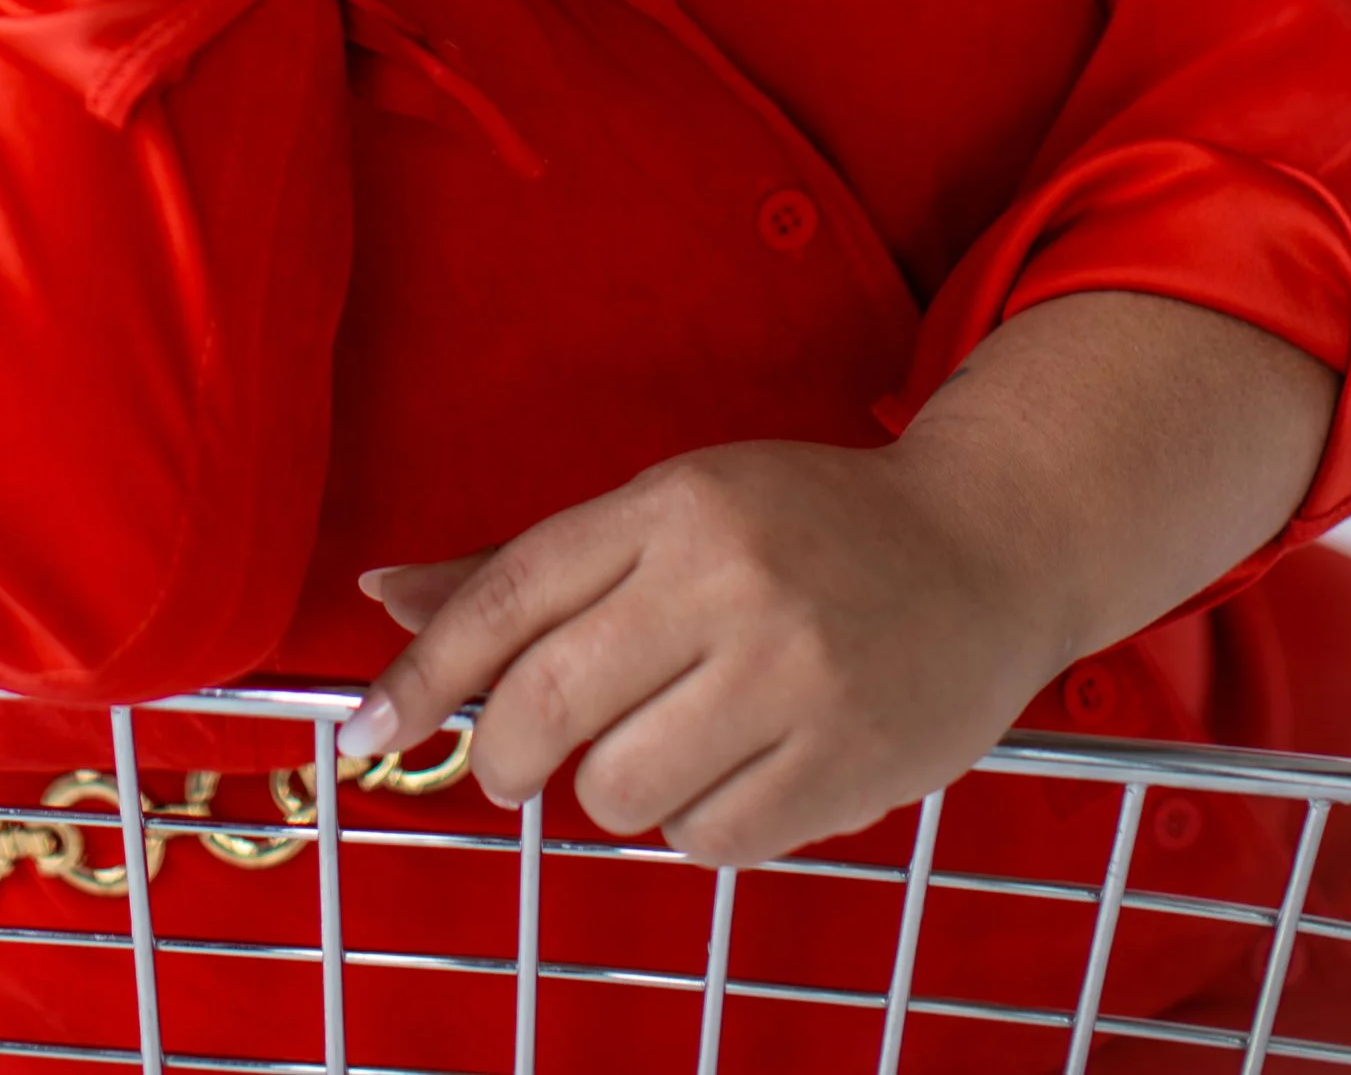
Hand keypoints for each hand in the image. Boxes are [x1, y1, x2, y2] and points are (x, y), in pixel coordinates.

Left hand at [345, 437, 1065, 865]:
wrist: (986, 547)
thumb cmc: (806, 529)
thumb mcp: (671, 510)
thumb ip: (529, 566)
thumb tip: (381, 596)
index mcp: (672, 505)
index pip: (509, 593)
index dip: (422, 674)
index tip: (365, 732)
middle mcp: (727, 580)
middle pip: (548, 704)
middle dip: (507, 755)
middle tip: (520, 762)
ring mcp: (790, 675)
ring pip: (619, 791)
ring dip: (620, 790)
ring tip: (676, 744)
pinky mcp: (844, 763)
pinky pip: (707, 844)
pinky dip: (700, 827)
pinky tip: (741, 772)